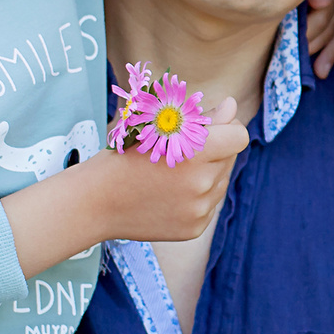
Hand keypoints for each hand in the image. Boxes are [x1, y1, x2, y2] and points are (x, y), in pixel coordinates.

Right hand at [3, 103, 249, 273]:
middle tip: (180, 152)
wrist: (94, 203)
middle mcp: (202, 182)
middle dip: (214, 151)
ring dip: (206, 174)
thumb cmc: (123, 157)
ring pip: (221, 182)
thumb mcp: (157, 128)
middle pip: (230, 158)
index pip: (239, 136)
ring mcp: (200, 208)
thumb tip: (231, 105)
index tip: (211, 129)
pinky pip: (209, 205)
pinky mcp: (195, 227)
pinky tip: (169, 195)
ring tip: (172, 175)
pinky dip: (197, 198)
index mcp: (195, 150)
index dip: (228, 129)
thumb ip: (201, 118)